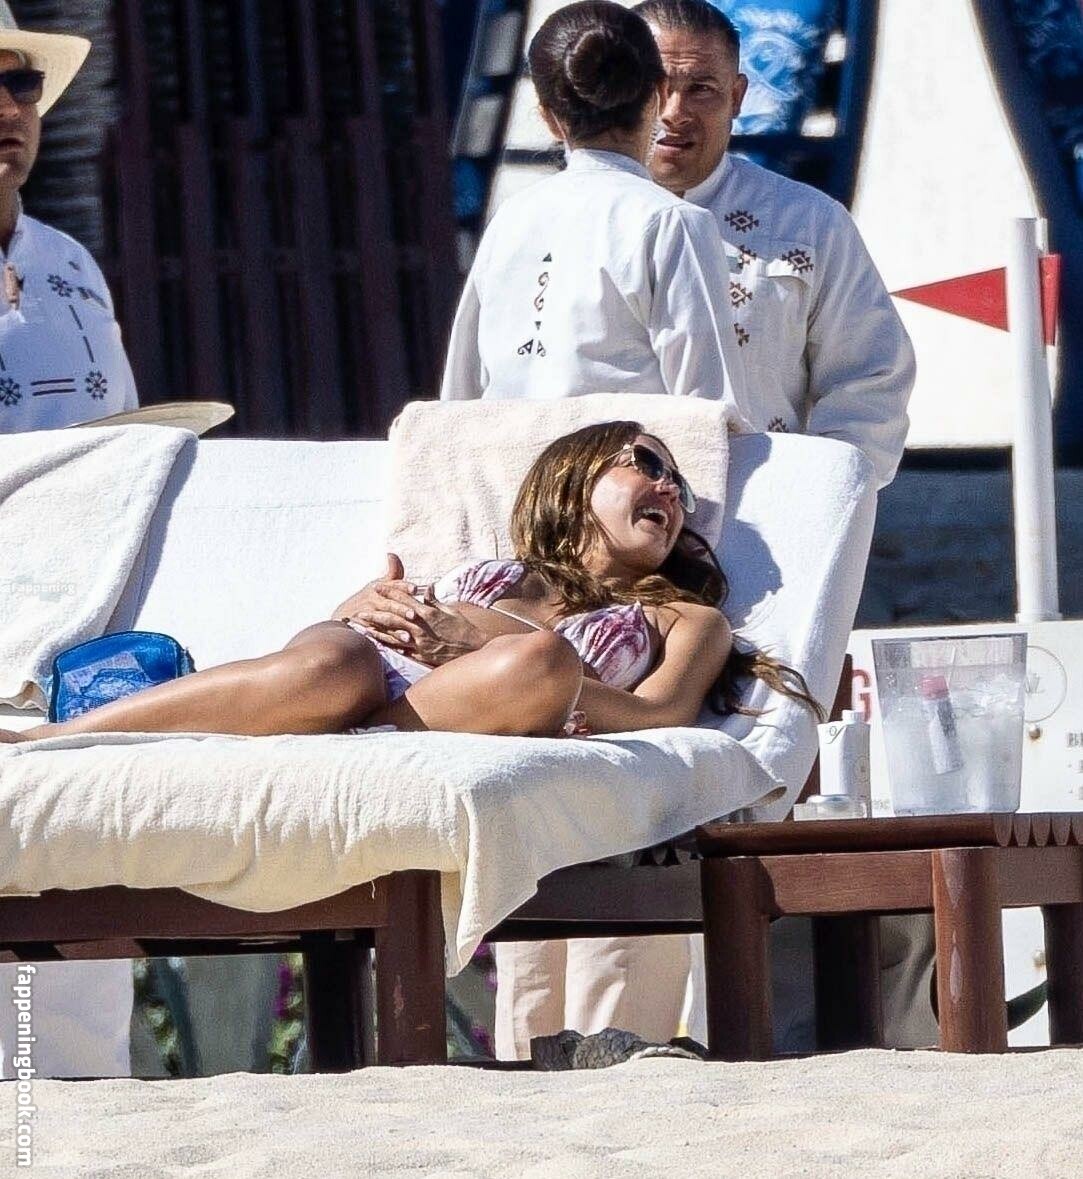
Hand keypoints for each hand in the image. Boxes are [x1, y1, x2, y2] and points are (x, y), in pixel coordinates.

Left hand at [333, 553, 484, 665]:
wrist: (473, 648)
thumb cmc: (463, 628)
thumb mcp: (450, 610)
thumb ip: (435, 600)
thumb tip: (428, 587)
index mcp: (428, 613)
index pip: (405, 599)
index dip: (390, 591)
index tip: (377, 586)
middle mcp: (421, 627)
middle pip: (393, 618)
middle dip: (376, 613)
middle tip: (360, 610)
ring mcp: (419, 642)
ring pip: (393, 635)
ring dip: (376, 631)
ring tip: (362, 628)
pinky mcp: (420, 655)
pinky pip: (401, 650)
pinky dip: (388, 647)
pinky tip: (376, 645)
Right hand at [333, 553, 421, 643]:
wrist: (344, 616)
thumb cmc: (367, 598)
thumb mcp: (378, 584)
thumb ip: (392, 572)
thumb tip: (391, 554)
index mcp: (379, 589)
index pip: (392, 586)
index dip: (403, 586)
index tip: (415, 588)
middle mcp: (373, 602)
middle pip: (389, 605)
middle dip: (401, 610)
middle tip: (414, 615)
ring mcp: (368, 617)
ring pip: (383, 623)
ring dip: (396, 630)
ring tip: (409, 637)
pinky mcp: (367, 631)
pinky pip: (379, 637)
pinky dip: (390, 643)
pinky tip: (401, 648)